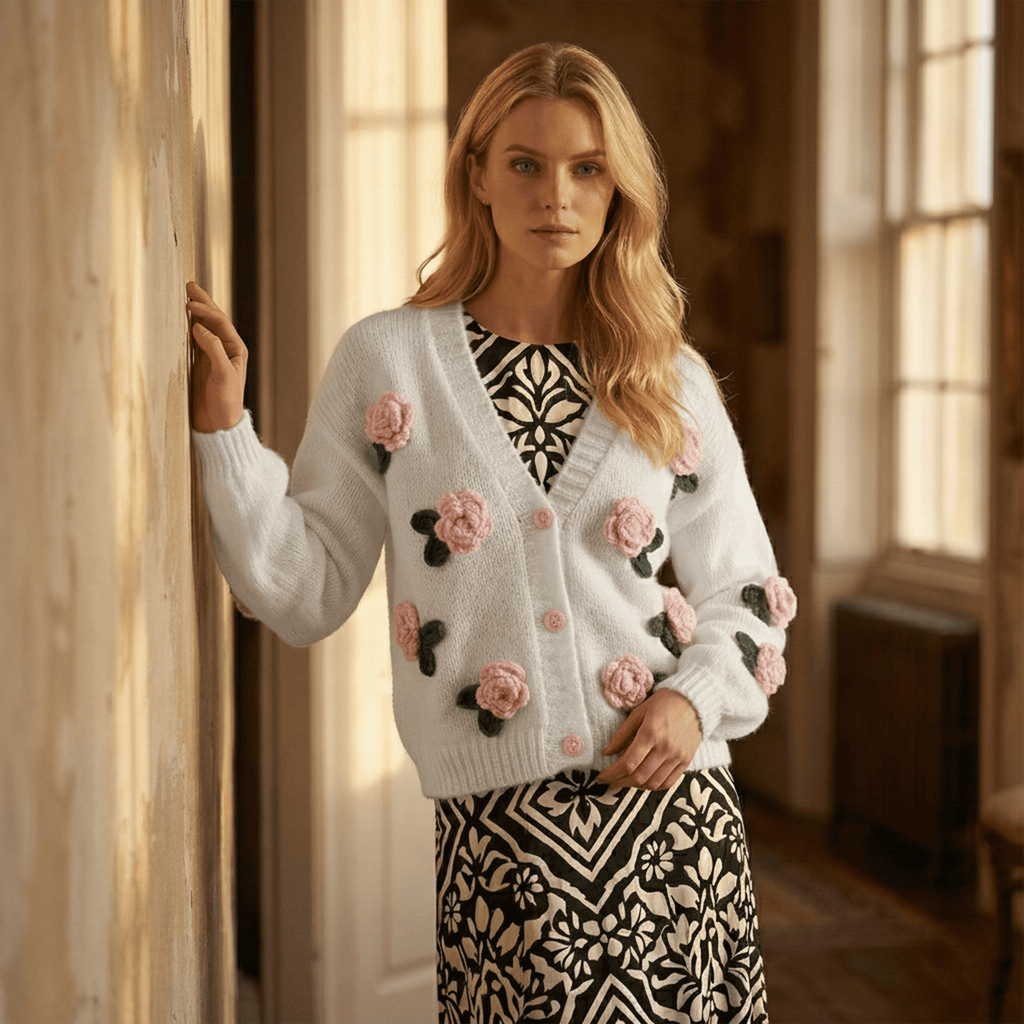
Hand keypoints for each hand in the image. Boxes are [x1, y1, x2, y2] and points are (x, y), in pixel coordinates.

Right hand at [186, 281, 247, 432]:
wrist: (218, 426)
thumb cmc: (225, 402)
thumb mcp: (222, 374)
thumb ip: (212, 349)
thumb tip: (198, 327)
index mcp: (235, 350)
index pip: (220, 322)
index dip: (205, 310)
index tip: (189, 303)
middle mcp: (224, 350)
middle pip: (212, 320)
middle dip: (202, 302)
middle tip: (189, 285)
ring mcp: (210, 356)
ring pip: (201, 328)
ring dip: (193, 312)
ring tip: (183, 297)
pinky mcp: (198, 365)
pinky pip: (191, 342)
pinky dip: (185, 329)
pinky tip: (177, 320)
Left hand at [596, 689, 702, 791]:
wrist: (694, 701)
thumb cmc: (664, 703)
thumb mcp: (638, 712)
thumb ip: (622, 734)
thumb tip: (606, 752)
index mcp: (650, 734)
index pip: (628, 763)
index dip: (611, 774)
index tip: (601, 776)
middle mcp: (665, 748)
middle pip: (639, 777)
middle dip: (620, 782)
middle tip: (610, 781)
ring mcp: (677, 757)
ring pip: (653, 783)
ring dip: (635, 786)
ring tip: (625, 781)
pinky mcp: (686, 761)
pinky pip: (668, 783)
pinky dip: (653, 787)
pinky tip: (643, 782)